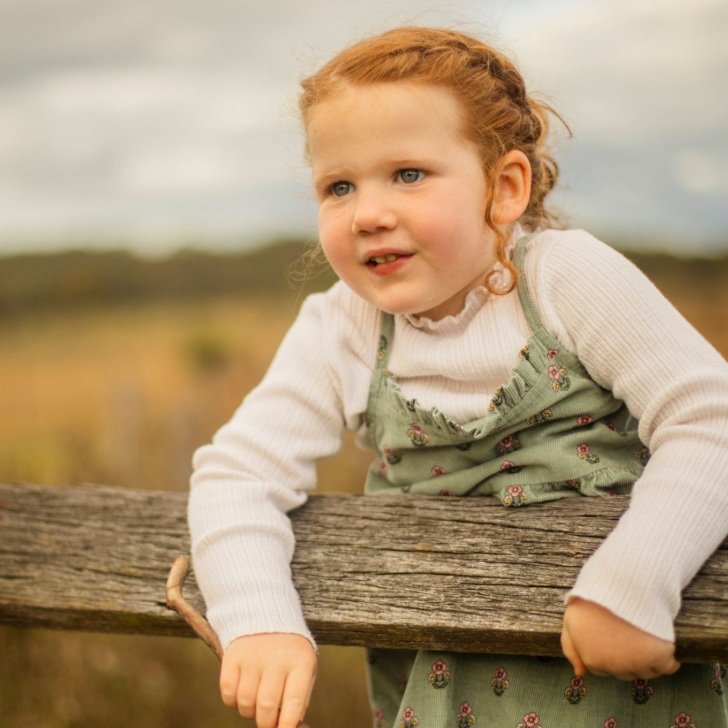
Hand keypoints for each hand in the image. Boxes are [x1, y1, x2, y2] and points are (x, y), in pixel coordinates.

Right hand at [220, 633, 316, 727]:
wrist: (267, 618)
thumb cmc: (290, 654)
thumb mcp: (305, 669)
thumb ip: (300, 698)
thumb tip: (290, 726)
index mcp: (300, 662)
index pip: (294, 700)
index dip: (287, 724)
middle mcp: (276, 658)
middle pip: (266, 705)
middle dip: (266, 723)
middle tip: (267, 722)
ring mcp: (253, 656)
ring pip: (245, 702)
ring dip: (249, 712)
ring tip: (256, 702)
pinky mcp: (232, 656)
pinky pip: (227, 693)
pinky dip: (232, 701)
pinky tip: (242, 692)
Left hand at [561, 597, 679, 680]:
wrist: (622, 581)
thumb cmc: (595, 597)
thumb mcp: (572, 618)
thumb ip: (570, 647)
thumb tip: (580, 673)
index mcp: (591, 659)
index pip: (601, 669)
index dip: (606, 651)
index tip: (610, 634)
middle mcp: (613, 667)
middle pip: (624, 673)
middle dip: (624, 657)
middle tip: (626, 632)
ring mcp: (637, 663)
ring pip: (646, 672)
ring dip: (646, 659)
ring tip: (642, 633)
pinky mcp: (659, 656)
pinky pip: (669, 666)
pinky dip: (669, 658)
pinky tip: (660, 640)